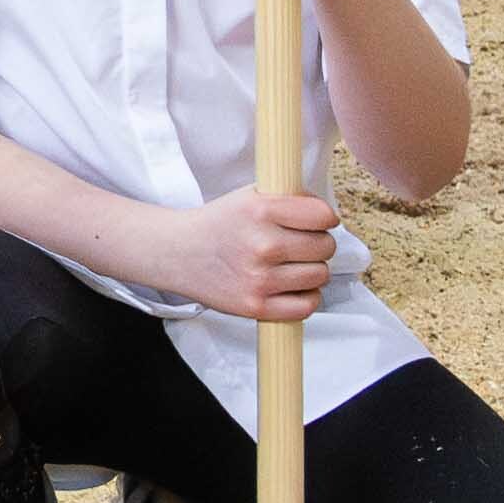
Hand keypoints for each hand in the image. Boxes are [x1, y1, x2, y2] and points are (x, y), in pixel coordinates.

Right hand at [176, 183, 344, 320]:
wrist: (176, 253)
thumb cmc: (218, 224)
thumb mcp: (248, 196)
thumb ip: (288, 200)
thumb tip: (327, 215)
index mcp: (260, 210)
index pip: (323, 215)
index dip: (324, 218)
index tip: (316, 222)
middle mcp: (262, 244)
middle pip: (325, 247)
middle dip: (317, 244)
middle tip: (298, 244)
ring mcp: (259, 278)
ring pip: (320, 275)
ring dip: (311, 271)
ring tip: (290, 265)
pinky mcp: (256, 306)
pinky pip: (307, 305)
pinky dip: (305, 296)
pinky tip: (290, 286)